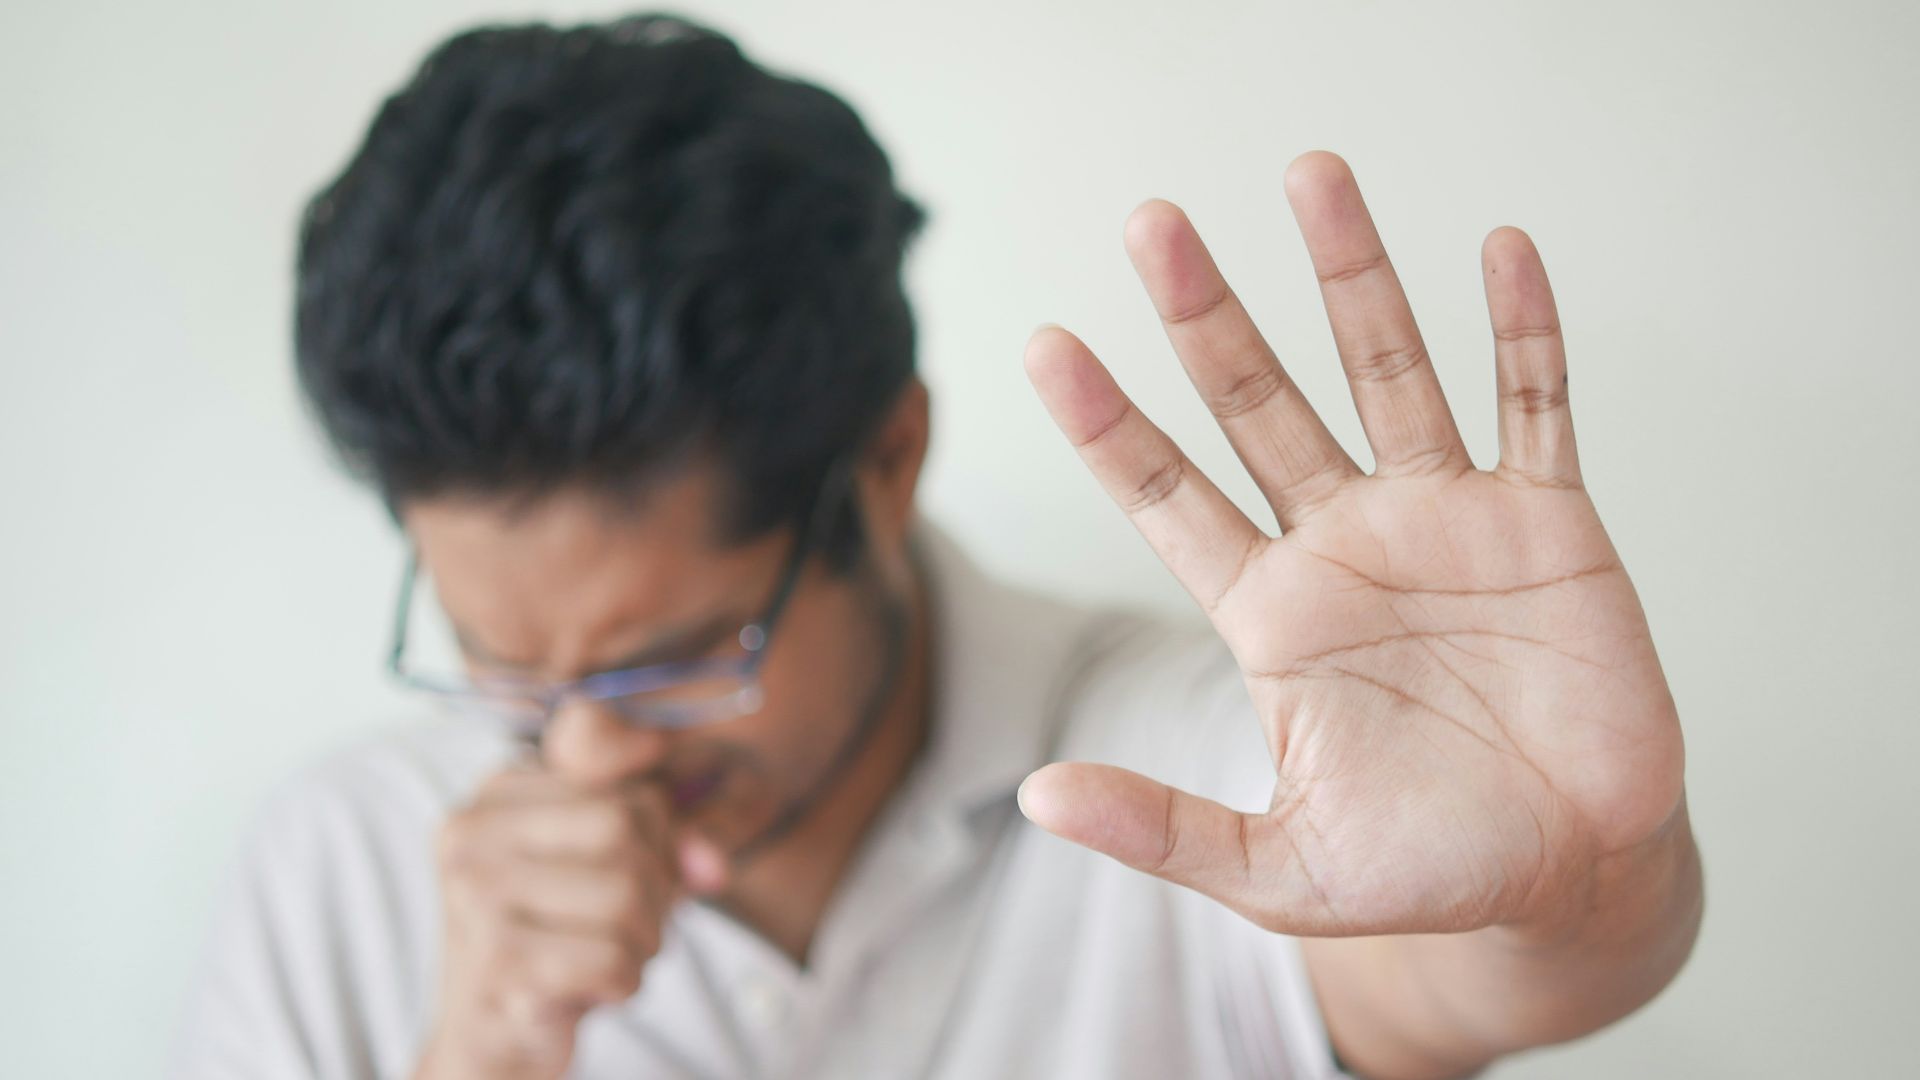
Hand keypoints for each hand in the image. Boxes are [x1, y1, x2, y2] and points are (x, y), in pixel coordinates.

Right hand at [415, 764, 728, 1079]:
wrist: (493, 1037)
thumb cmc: (558, 941)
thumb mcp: (611, 868)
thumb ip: (670, 841)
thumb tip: (713, 864)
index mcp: (499, 793)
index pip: (630, 792)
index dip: (663, 844)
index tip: (644, 881)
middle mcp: (473, 832)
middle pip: (624, 829)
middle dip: (656, 890)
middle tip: (635, 928)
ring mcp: (475, 894)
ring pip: (624, 894)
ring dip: (644, 941)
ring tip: (613, 957)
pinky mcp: (495, 960)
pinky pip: (611, 957)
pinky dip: (625, 981)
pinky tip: (595, 988)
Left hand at [1018, 151, 1685, 939]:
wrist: (1571, 876)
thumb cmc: (1424, 871)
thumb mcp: (1279, 870)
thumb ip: (1163, 827)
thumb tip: (1034, 797)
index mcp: (1272, 612)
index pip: (1167, 495)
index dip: (1108, 423)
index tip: (1044, 346)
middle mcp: (1345, 543)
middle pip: (1259, 402)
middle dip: (1207, 315)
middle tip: (1152, 224)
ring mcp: (1445, 521)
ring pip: (1387, 370)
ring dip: (1353, 276)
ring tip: (1311, 175)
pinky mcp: (1547, 524)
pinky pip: (1535, 404)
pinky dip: (1523, 331)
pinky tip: (1500, 251)